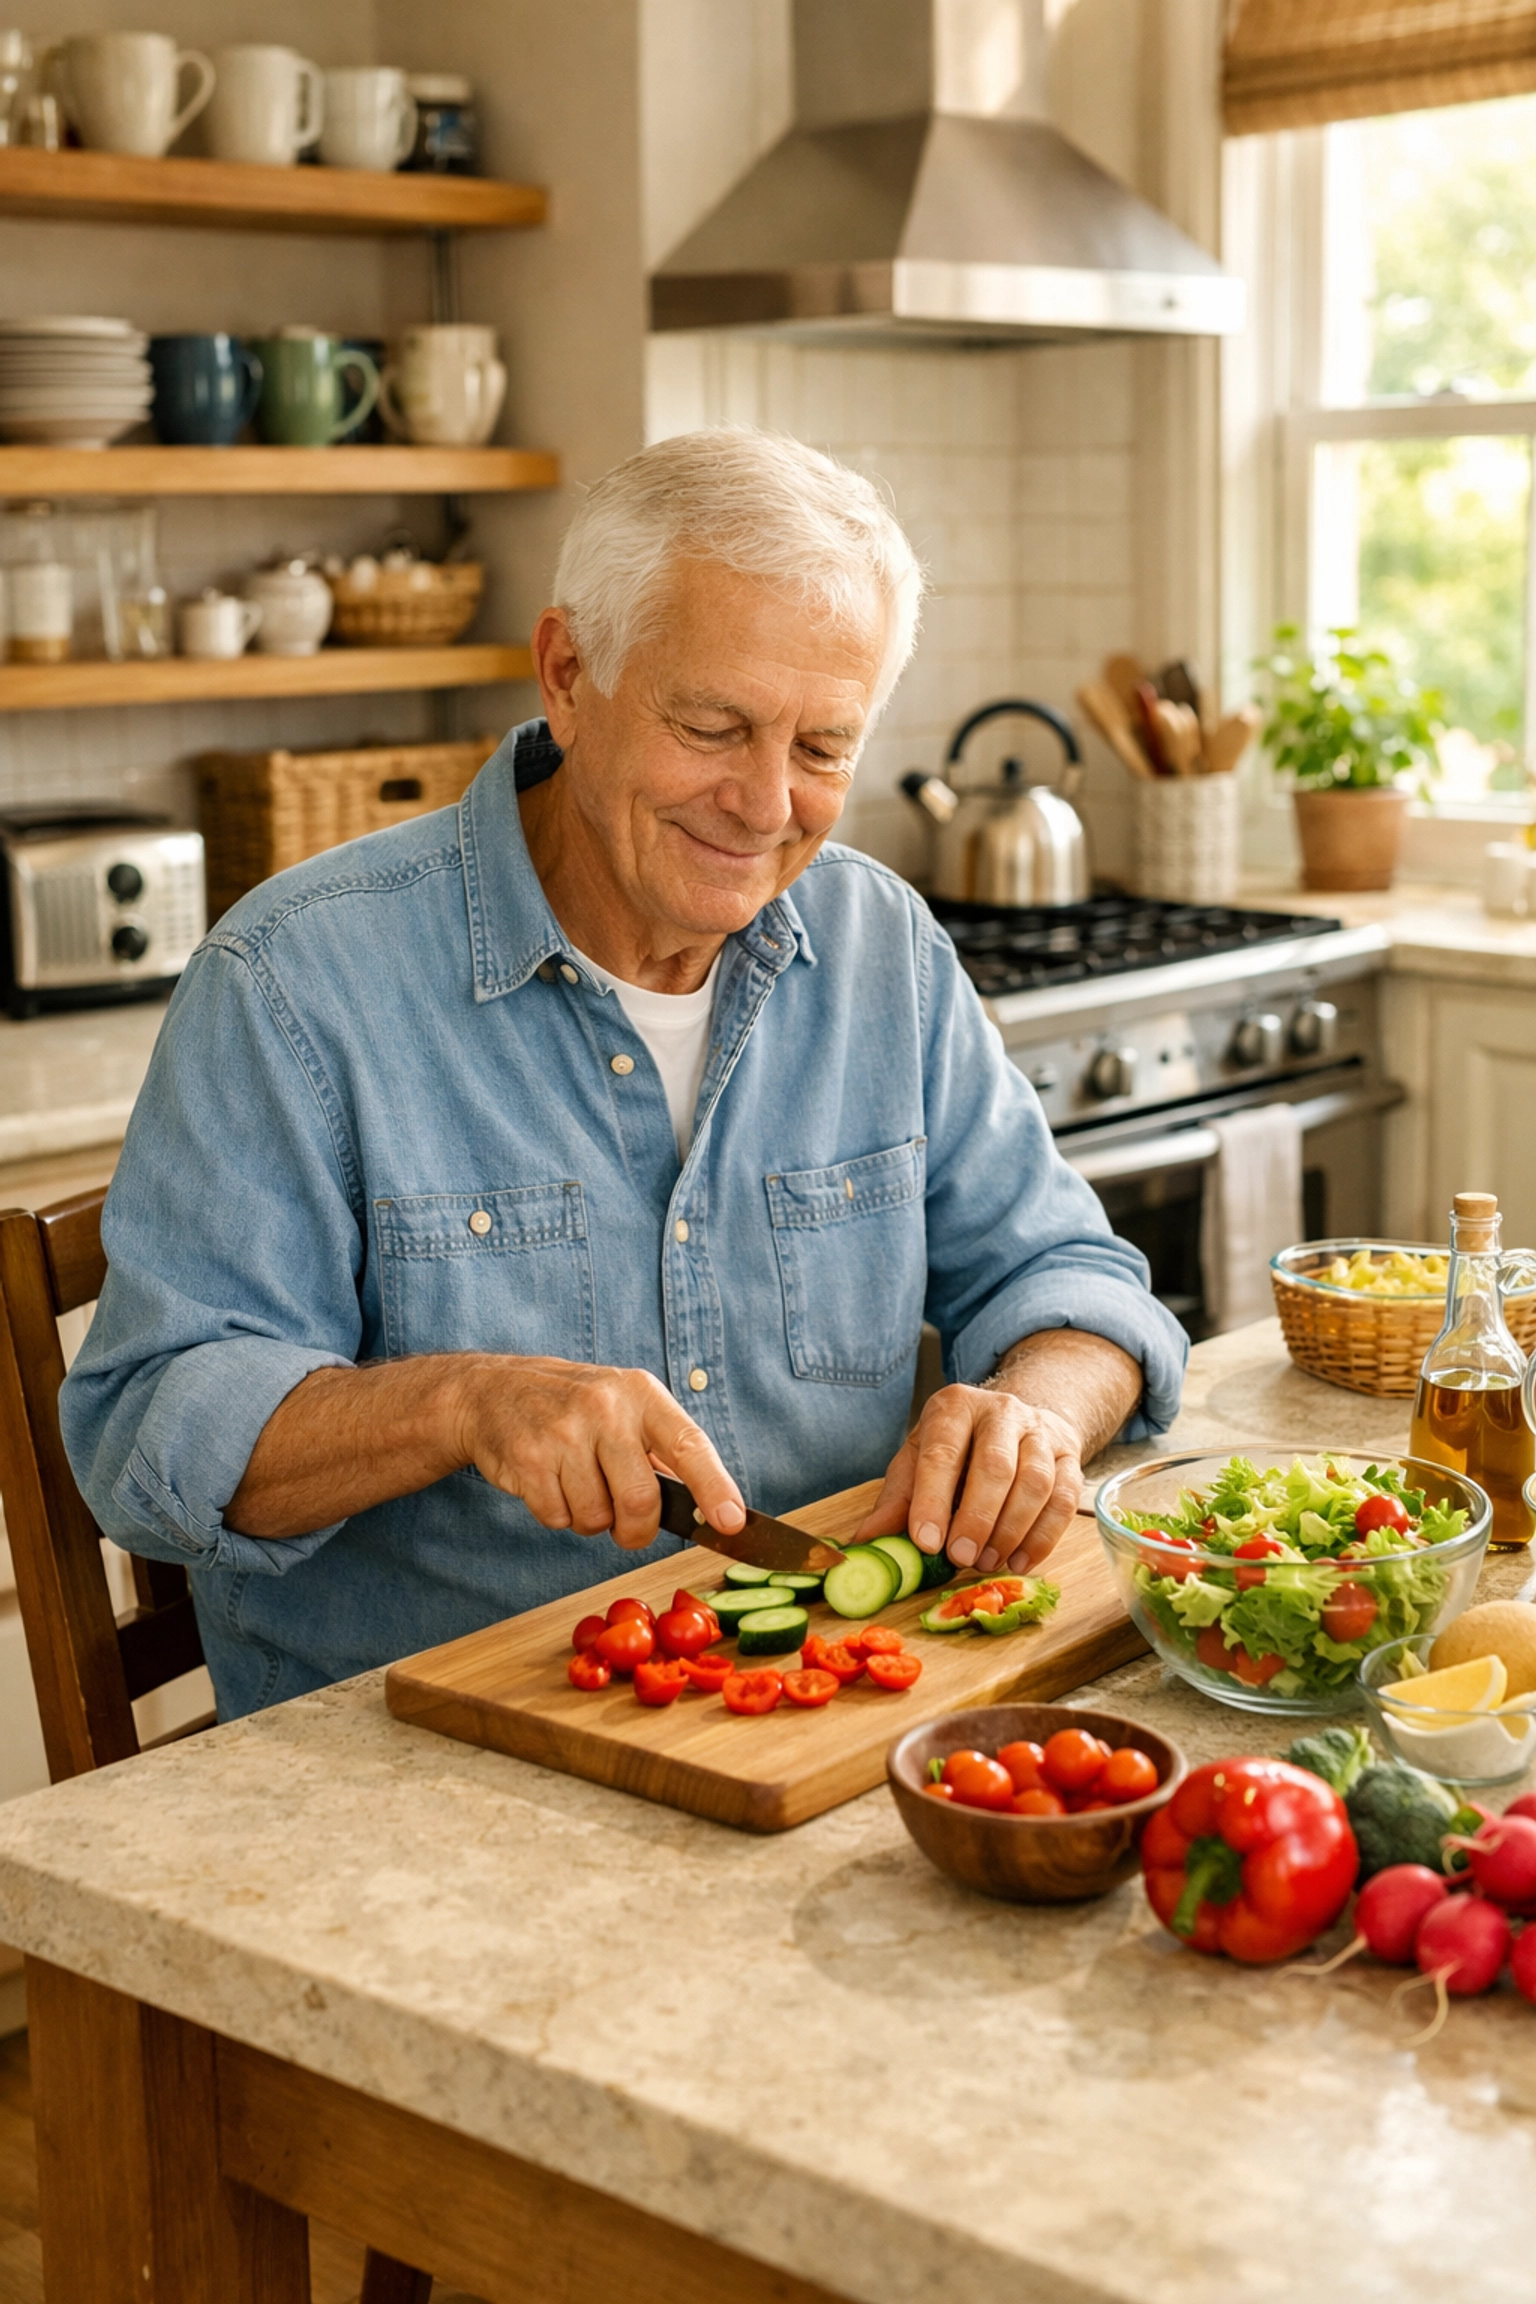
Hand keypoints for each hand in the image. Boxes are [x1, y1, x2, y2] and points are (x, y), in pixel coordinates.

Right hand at [453, 1355, 744, 1549]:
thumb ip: (664, 1453)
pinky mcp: (528, 1459)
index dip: (714, 1487)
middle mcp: (605, 1408)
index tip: (731, 1523)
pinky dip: (558, 1515)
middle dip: (636, 1529)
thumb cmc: (576, 1408)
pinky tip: (549, 1482)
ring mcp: (563, 1432)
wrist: (495, 1390)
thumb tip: (710, 1511)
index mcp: (641, 1394)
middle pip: (640, 1500)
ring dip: (590, 1519)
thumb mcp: (626, 1409)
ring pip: (595, 1518)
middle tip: (626, 1525)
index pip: (689, 1445)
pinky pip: (558, 1519)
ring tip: (577, 1483)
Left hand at [854, 1383, 1083, 1573]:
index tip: (926, 1542)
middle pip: (995, 1466)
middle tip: (961, 1559)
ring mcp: (1041, 1431)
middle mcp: (1001, 1411)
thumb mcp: (919, 1461)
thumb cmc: (958, 1447)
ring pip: (1035, 1482)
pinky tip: (1020, 1561)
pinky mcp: (1070, 1455)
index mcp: (954, 1407)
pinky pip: (1065, 1499)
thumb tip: (865, 1542)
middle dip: (977, 1519)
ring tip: (987, 1563)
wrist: (1014, 1420)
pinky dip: (1043, 1537)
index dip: (932, 1499)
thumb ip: (897, 1500)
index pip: (942, 1452)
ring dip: (1011, 1530)